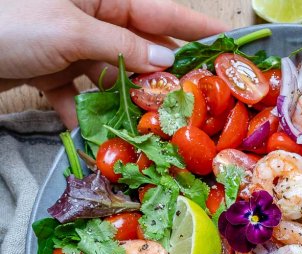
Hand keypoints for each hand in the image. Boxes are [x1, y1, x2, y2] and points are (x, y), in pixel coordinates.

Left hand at [0, 0, 227, 125]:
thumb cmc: (7, 19)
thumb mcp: (71, 29)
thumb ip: (122, 47)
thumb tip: (165, 62)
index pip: (161, 11)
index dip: (196, 26)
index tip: (228, 41)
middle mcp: (91, 20)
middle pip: (143, 51)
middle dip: (167, 78)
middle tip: (199, 103)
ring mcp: (72, 48)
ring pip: (115, 80)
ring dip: (130, 106)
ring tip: (153, 131)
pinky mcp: (52, 73)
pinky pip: (81, 98)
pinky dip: (88, 118)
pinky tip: (98, 139)